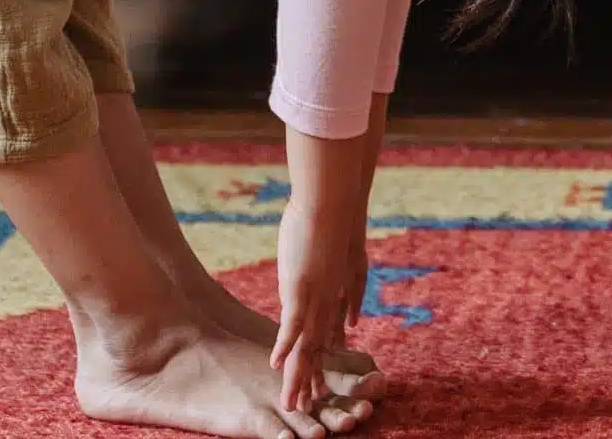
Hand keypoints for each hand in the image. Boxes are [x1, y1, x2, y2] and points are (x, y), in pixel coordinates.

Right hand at [271, 193, 363, 412]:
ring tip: (291, 403)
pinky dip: (285, 347)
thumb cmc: (332, 219)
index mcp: (332, 295)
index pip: (326, 338)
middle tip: (305, 409)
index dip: (320, 364)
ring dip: (298, 376)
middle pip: (318, 351)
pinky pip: (292, 326)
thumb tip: (325, 279)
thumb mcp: (331, 250)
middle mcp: (326, 302)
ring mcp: (315, 298)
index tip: (317, 387)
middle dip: (310, 381)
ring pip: (306, 346)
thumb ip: (329, 270)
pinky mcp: (302, 289)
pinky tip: (277, 367)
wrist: (334, 203)